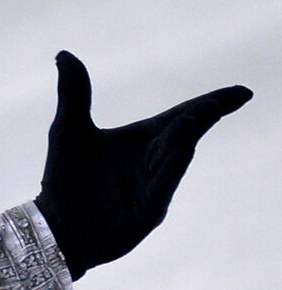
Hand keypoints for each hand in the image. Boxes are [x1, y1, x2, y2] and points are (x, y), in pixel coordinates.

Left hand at [33, 50, 252, 280]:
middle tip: (210, 105)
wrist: (54, 227)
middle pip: (184, 134)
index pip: (185, 115)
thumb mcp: (68, 132)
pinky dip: (169, 170)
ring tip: (193, 118)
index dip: (213, 104)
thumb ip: (74, 95)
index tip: (241, 93)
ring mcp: (153, 188)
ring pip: (175, 158)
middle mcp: (154, 161)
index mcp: (144, 139)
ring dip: (183, 139)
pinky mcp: (146, 212)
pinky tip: (178, 152)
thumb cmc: (64, 180)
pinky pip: (162, 188)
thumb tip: (64, 56)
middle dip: (198, 118)